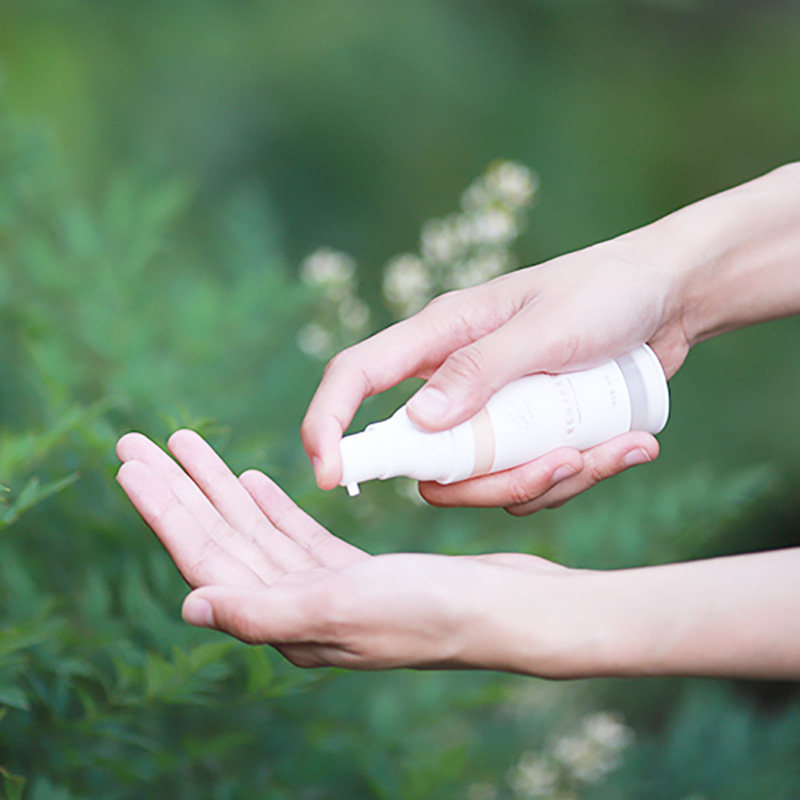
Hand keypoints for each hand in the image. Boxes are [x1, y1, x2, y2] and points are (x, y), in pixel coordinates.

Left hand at [115, 430, 582, 672]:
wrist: (504, 611)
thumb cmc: (432, 611)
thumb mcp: (345, 605)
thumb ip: (263, 611)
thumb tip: (189, 604)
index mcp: (283, 619)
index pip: (206, 558)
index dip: (166, 511)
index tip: (133, 465)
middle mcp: (293, 608)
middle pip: (220, 539)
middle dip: (179, 489)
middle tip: (138, 443)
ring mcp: (321, 588)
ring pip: (254, 530)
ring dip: (219, 488)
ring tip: (187, 447)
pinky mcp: (351, 571)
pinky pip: (294, 533)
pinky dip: (268, 506)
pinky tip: (250, 481)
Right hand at [303, 233, 691, 512]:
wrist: (666, 298)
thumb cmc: (605, 292)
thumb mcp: (548, 327)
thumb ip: (482, 368)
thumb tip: (417, 422)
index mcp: (441, 336)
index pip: (358, 376)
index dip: (328, 424)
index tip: (328, 475)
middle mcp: (454, 381)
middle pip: (425, 460)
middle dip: (487, 482)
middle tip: (559, 464)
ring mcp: (489, 414)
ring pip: (478, 481)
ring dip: (545, 481)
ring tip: (616, 447)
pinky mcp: (524, 436)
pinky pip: (526, 483)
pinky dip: (576, 478)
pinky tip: (627, 447)